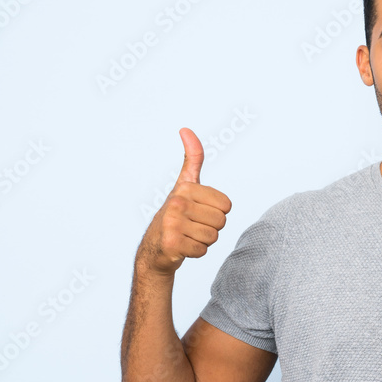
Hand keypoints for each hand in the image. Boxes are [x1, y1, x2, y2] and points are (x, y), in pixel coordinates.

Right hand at [136, 128, 232, 276]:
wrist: (155, 248)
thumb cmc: (176, 214)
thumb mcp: (185, 184)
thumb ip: (192, 158)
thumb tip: (185, 129)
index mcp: (186, 188)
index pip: (227, 205)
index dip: (217, 212)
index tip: (198, 211)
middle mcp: (177, 202)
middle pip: (221, 221)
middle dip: (211, 227)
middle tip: (192, 226)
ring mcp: (172, 223)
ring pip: (213, 237)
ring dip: (203, 240)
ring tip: (186, 235)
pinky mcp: (171, 243)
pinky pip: (203, 250)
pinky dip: (196, 252)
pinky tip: (182, 247)